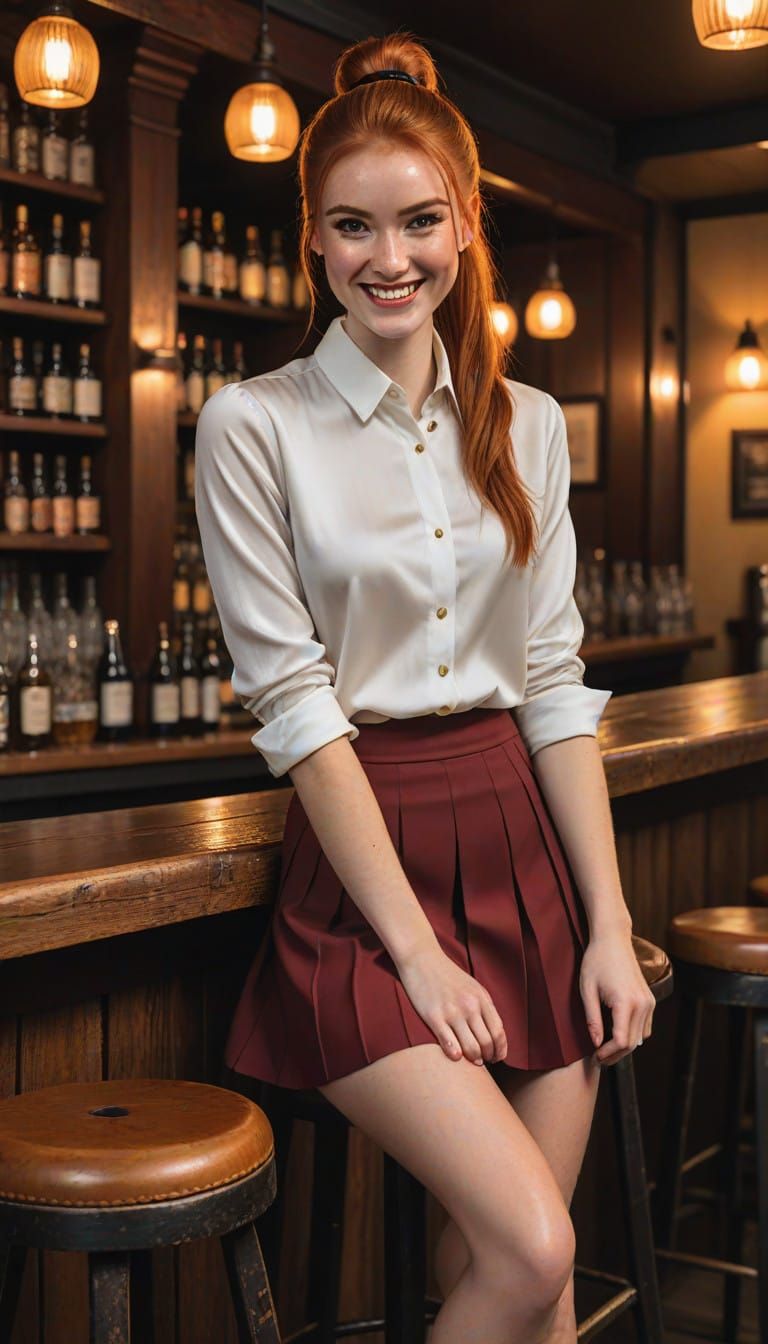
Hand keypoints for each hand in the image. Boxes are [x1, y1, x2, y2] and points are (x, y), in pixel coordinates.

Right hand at [397, 944, 507, 1065]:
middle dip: (488, 1056)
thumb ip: (484, 1007)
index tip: (497, 1057)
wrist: (421, 958)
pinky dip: (455, 1055)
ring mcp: (452, 1012)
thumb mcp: (472, 987)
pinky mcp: (434, 1017)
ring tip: (471, 1060)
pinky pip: (449, 1043)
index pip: (498, 1032)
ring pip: (471, 1047)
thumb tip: (494, 1034)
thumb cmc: (447, 975)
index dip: (500, 1049)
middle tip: (484, 1061)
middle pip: (487, 1042)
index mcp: (482, 998)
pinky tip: (455, 1057)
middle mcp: (470, 1006)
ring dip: (473, 1059)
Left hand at [579, 927, 655, 1066]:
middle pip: (632, 1043)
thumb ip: (592, 1019)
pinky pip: (645, 1027)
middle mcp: (643, 1004)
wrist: (613, 939)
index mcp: (626, 1002)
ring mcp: (649, 1002)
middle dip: (615, 1054)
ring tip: (606, 1048)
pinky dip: (633, 1035)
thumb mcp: (587, 990)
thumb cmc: (596, 961)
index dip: (608, 1053)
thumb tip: (597, 1044)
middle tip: (598, 1058)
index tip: (595, 1056)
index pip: (622, 1041)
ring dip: (625, 1046)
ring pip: (641, 1038)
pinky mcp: (650, 999)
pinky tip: (617, 1034)